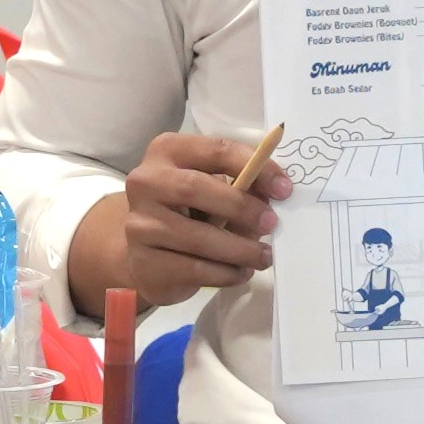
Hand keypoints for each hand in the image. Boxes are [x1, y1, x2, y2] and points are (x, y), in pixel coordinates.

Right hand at [66, 125, 279, 311]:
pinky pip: (193, 268)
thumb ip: (240, 185)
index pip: (216, 150)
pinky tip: (240, 272)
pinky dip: (225, 273)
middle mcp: (145, 182)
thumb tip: (274, 192)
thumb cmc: (186, 212)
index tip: (284, 189)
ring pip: (197, 237)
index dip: (255, 167)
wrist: (145, 254)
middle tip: (271, 224)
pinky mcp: (143, 261)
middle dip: (242, 208)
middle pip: (196, 188)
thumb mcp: (211, 190)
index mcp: (167, 151)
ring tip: (262, 257)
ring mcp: (139, 224)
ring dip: (240, 249)